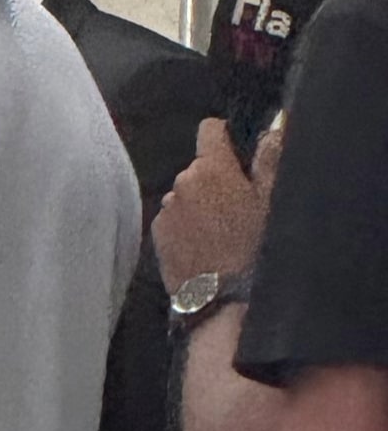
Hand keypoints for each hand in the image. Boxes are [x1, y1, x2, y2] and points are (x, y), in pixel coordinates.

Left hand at [154, 117, 283, 289]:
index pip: (210, 130)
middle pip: (200, 169)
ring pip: (186, 197)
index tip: (238, 152)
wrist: (226, 302)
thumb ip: (270, 160)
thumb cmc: (257, 248)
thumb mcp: (274, 201)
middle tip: (241, 208)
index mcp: (210, 169)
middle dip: (217, 180)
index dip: (226, 136)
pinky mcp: (157, 236)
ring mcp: (165, 211)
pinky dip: (188, 228)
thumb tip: (271, 128)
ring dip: (201, 206)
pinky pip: (175, 221)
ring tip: (224, 234)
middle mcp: (181, 183)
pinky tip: (208, 248)